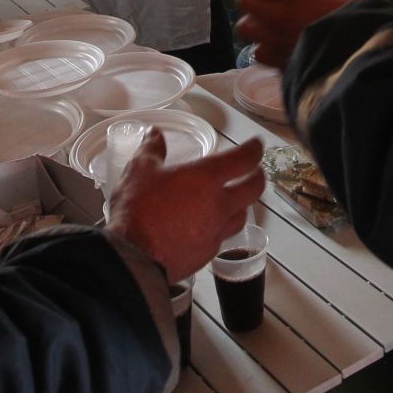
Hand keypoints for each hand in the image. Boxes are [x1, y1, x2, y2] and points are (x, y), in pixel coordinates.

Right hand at [108, 133, 264, 279]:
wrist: (134, 257)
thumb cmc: (138, 211)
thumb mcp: (140, 170)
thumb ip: (151, 149)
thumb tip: (154, 135)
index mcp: (206, 178)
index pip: (244, 159)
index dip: (254, 149)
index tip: (256, 145)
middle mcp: (219, 205)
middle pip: (254, 189)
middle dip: (257, 177)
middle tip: (253, 171)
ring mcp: (216, 231)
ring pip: (243, 215)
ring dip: (243, 204)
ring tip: (235, 199)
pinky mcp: (208, 253)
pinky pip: (223, 236)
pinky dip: (222, 227)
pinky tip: (211, 225)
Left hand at [234, 0, 359, 67]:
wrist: (356, 62)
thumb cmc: (357, 26)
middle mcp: (280, 17)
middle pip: (245, 3)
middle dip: (250, 1)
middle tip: (260, 2)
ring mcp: (276, 41)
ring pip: (245, 29)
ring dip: (252, 25)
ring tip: (262, 26)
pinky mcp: (278, 63)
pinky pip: (258, 54)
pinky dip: (262, 50)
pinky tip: (273, 48)